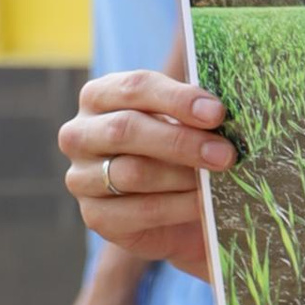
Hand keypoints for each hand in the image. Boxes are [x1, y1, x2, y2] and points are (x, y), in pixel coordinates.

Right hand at [57, 70, 233, 280]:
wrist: (172, 212)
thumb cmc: (177, 153)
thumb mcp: (182, 124)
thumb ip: (192, 115)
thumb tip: (219, 113)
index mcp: (99, 96)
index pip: (134, 88)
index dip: (177, 99)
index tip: (217, 113)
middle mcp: (79, 134)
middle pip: (126, 129)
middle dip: (181, 141)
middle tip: (225, 153)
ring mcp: (82, 178)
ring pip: (133, 173)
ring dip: (183, 176)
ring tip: (218, 180)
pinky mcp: (96, 216)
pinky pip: (141, 211)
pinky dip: (180, 207)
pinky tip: (206, 205)